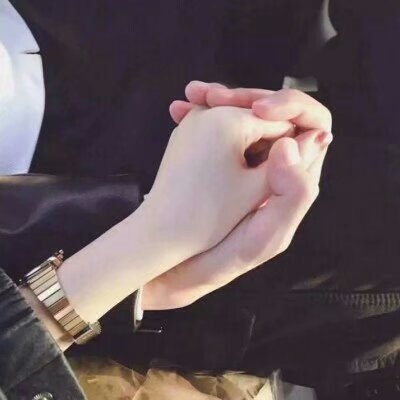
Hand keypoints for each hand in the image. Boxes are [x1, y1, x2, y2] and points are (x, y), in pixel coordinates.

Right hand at [142, 83, 331, 309]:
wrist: (182, 265)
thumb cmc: (224, 257)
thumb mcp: (266, 237)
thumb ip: (293, 194)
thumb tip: (292, 141)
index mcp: (294, 180)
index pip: (311, 126)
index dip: (289, 107)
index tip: (256, 109)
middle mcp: (275, 167)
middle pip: (276, 114)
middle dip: (246, 97)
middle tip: (212, 96)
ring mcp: (247, 162)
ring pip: (245, 116)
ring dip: (220, 101)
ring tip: (191, 98)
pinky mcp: (221, 160)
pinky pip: (219, 126)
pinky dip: (201, 113)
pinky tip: (181, 110)